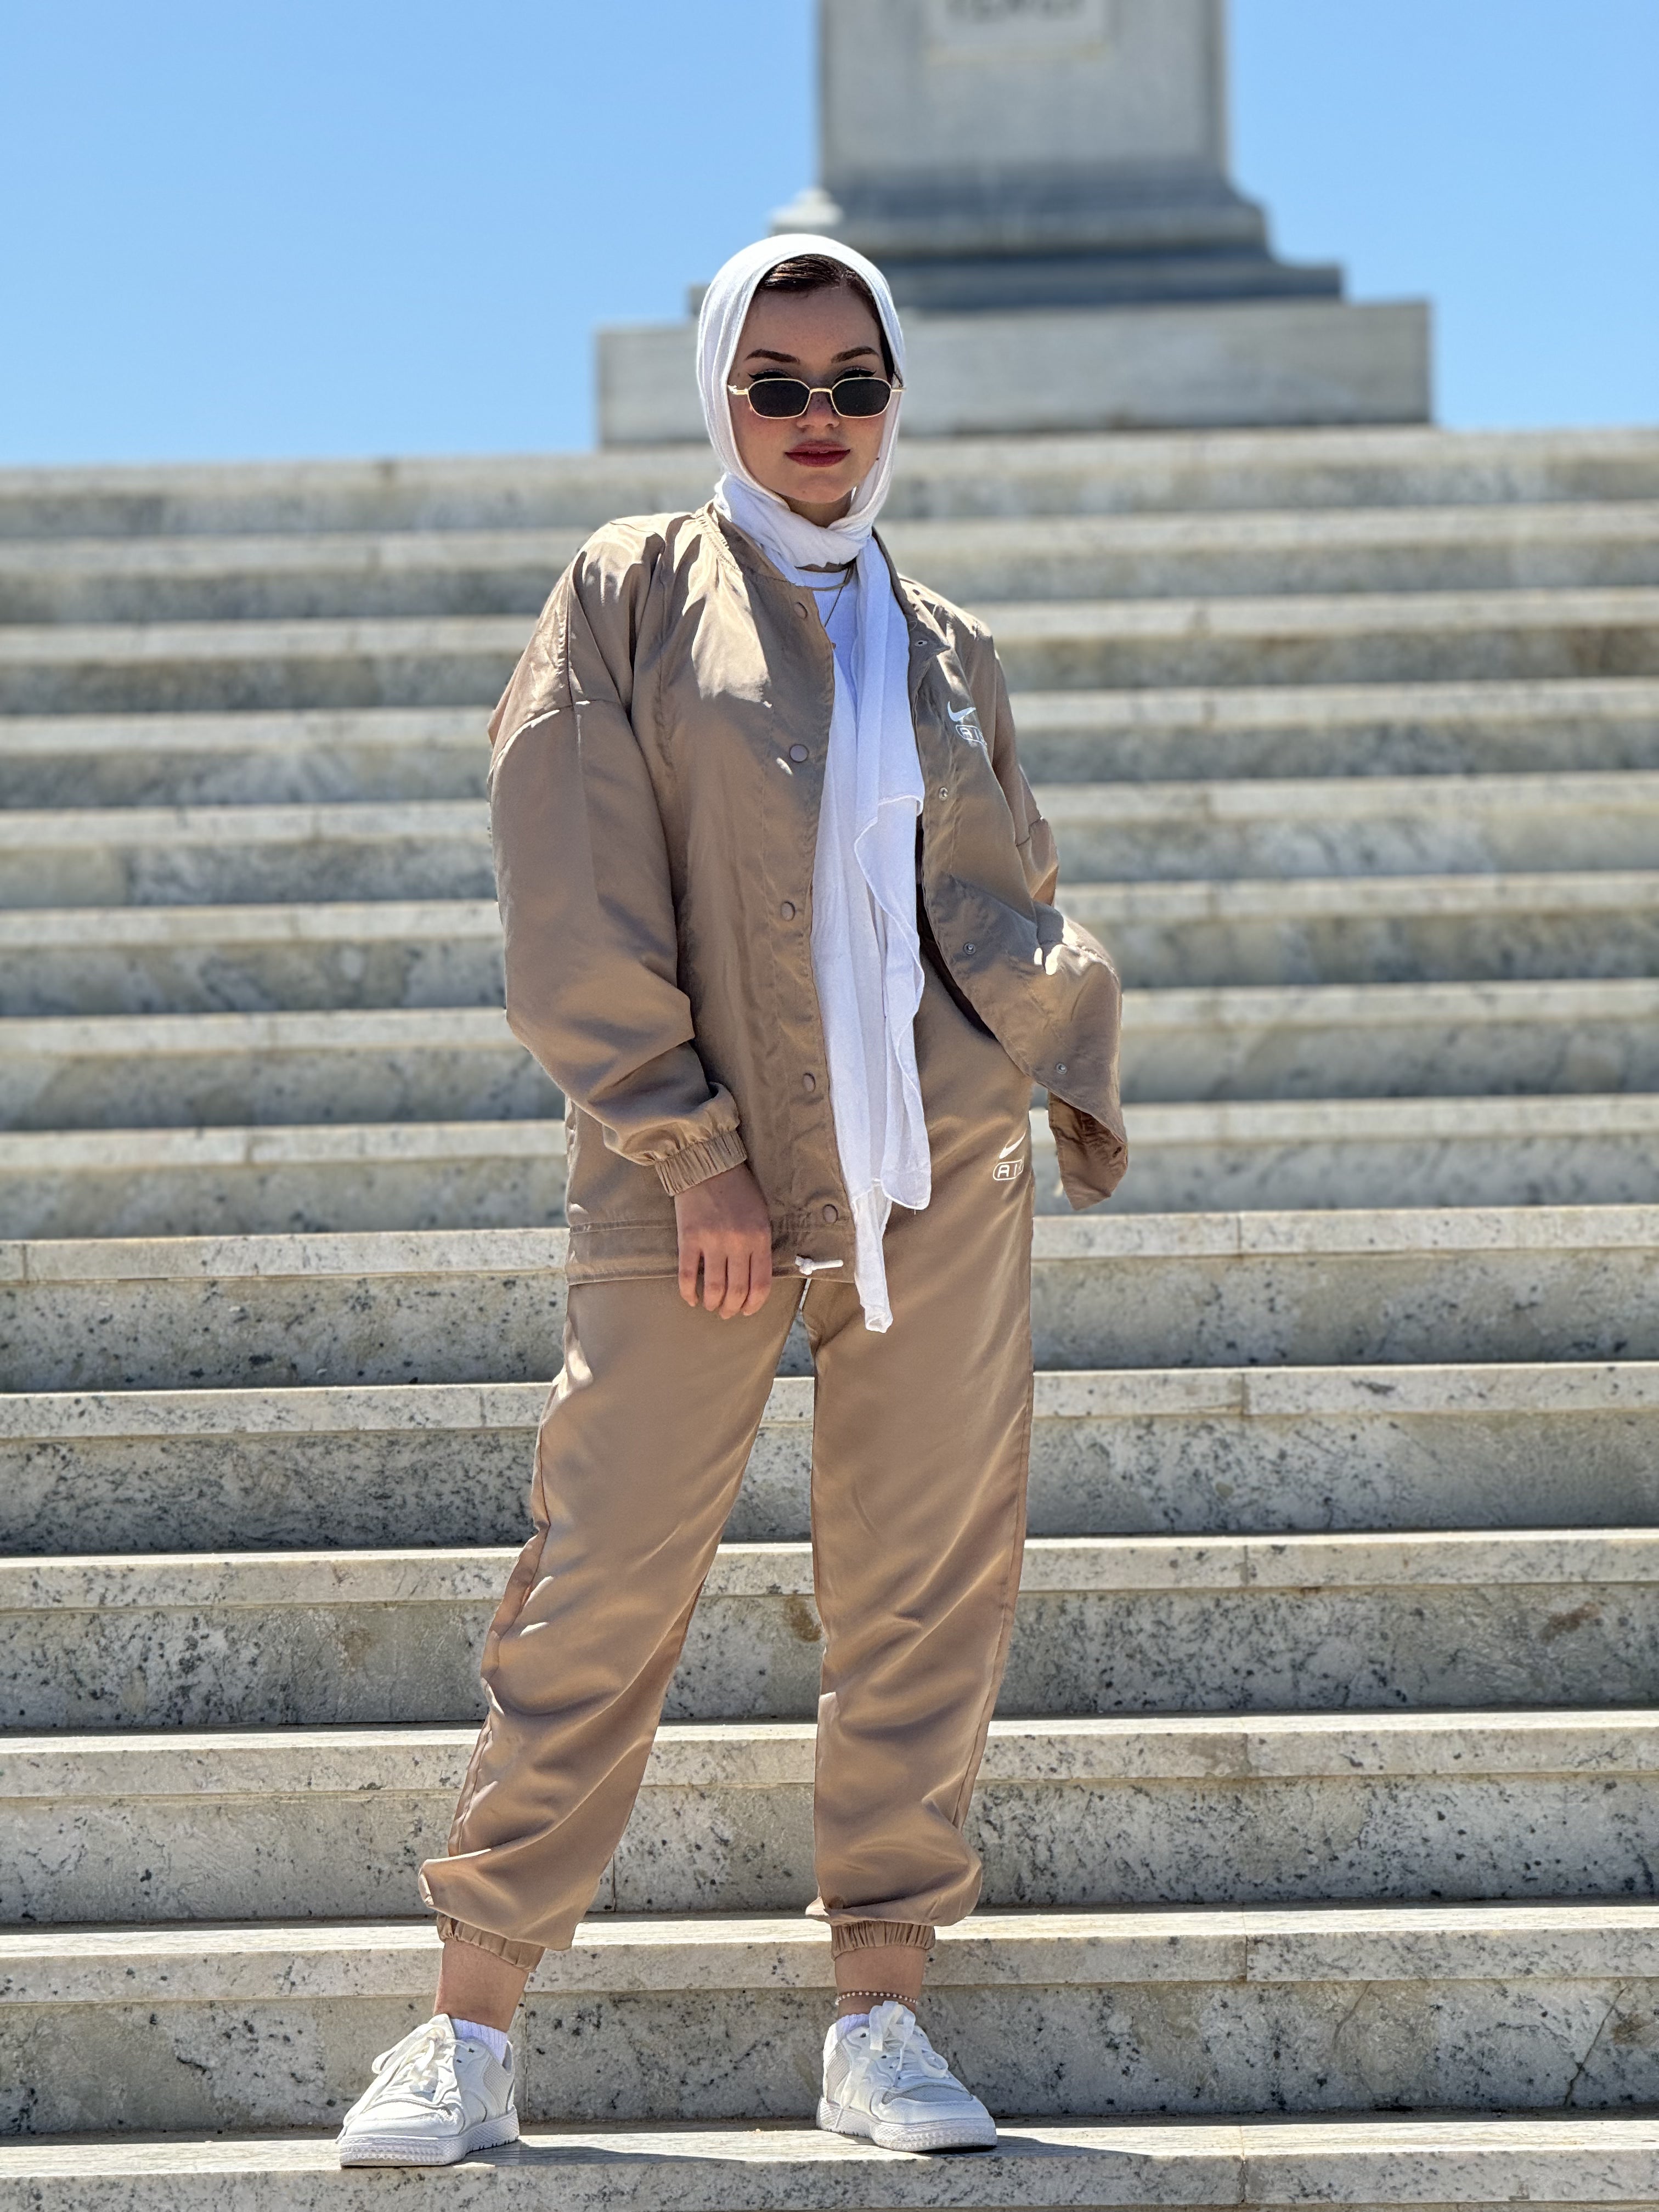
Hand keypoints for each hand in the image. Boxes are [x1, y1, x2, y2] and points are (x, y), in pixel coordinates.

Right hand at [674, 1163, 773, 1317]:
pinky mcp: (688, 1239)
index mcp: (759, 1238)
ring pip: (714, 1289)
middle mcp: (738, 1243)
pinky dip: (688, 1292)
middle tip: (727, 1312)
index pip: (761, 1284)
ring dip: (713, 1304)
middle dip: (732, 1309)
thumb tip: (753, 1279)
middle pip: (737, 1291)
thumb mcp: (760, 1216)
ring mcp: (712, 1241)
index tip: (747, 1310)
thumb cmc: (737, 1190)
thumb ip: (759, 1246)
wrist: (707, 1165)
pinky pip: (687, 1275)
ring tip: (711, 1306)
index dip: (754, 1304)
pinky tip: (691, 1298)